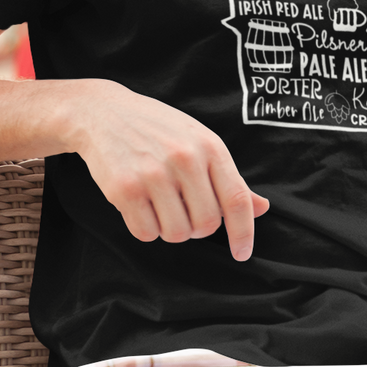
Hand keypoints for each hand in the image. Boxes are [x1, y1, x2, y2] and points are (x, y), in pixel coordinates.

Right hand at [68, 81, 268, 260]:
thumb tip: (262, 208)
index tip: (243, 253)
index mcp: (210, 147)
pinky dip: (146, 228)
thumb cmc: (160, 130)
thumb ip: (230, 179)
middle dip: (198, 228)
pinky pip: (146, 233)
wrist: (103, 112)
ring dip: (171, 229)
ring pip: (177, 233)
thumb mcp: (201, 142)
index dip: (243, 232)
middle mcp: (185, 159)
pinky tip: (141, 206)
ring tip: (161, 205)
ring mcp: (153, 174)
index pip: (236, 200)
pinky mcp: (124, 188)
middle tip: (184, 210)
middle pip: (207, 224)